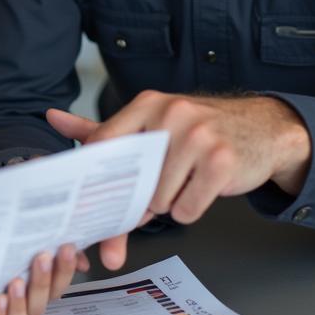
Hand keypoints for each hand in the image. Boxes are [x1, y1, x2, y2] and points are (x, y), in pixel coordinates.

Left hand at [0, 244, 88, 314]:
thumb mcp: (24, 255)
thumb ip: (55, 254)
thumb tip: (81, 259)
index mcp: (41, 293)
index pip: (60, 284)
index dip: (65, 268)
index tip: (66, 248)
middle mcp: (28, 311)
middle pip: (42, 301)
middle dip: (43, 279)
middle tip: (42, 258)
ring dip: (20, 302)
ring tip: (16, 283)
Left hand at [47, 92, 310, 268]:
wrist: (262, 129)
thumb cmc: (199, 130)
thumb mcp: (151, 121)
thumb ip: (102, 129)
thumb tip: (52, 119)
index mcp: (148, 105)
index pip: (104, 144)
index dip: (95, 180)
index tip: (85, 204)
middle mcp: (172, 115)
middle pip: (131, 181)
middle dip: (138, 199)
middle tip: (155, 192)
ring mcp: (198, 137)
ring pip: (159, 200)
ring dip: (169, 203)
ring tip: (185, 181)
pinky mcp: (221, 162)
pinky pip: (187, 210)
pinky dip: (191, 209)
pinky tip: (203, 188)